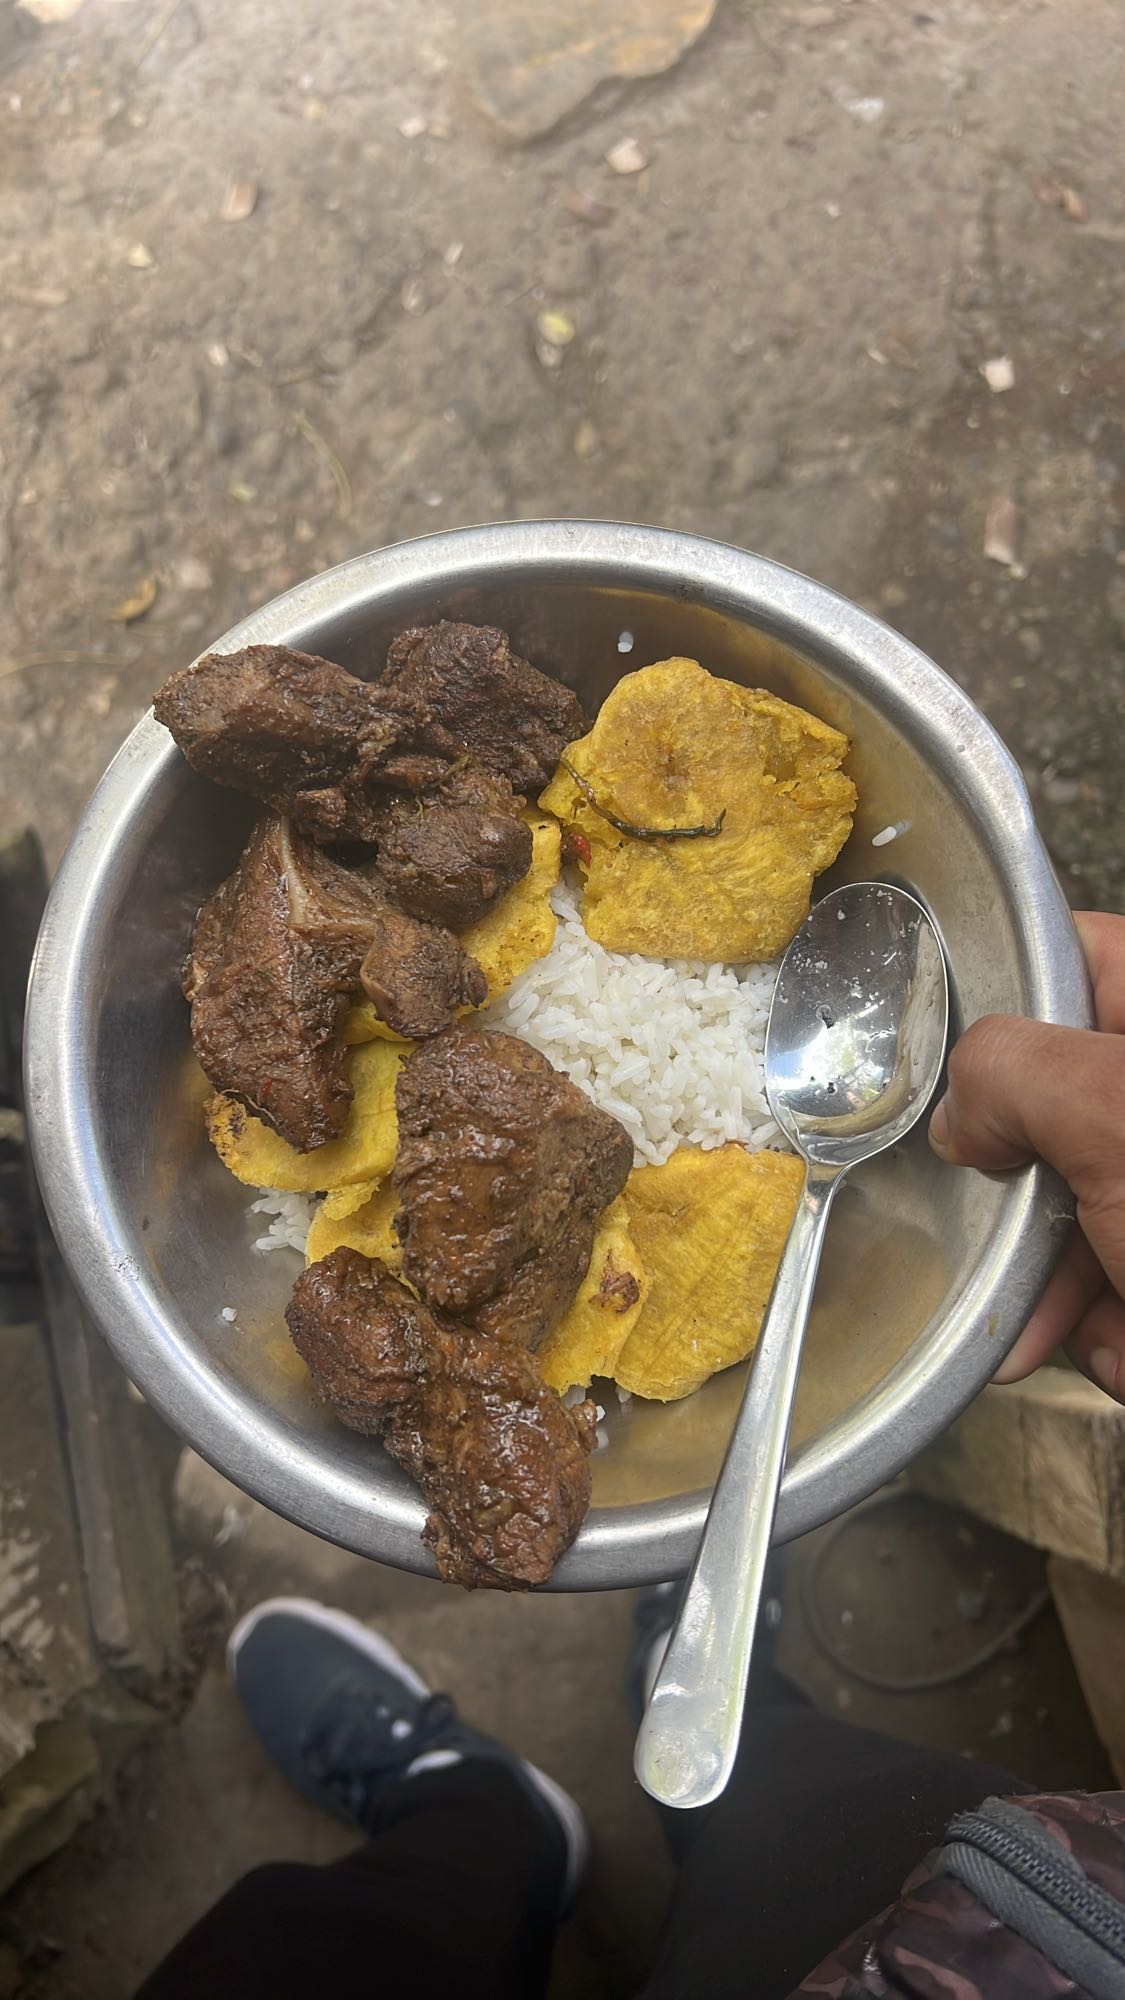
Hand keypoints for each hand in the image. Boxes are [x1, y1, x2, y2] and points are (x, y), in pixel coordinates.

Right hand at [928, 912, 1124, 1403]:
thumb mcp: (1115, 1113)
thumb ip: (1013, 1074)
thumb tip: (962, 1107)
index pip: (1075, 959)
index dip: (1001, 1014)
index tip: (961, 1091)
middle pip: (1065, 1106)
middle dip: (1033, 1206)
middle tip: (1009, 1258)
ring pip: (1097, 1206)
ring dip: (1072, 1288)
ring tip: (1076, 1338)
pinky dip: (1123, 1324)